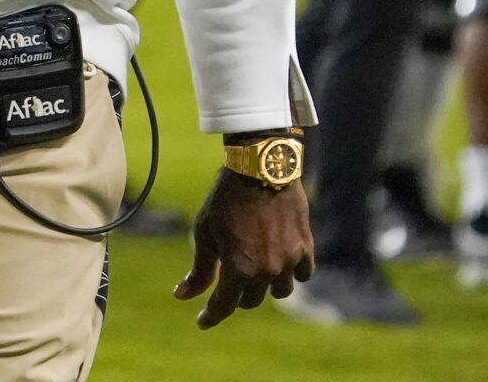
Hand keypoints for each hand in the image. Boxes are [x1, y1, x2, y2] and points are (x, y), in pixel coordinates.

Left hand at [173, 170, 313, 328]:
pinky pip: (304, 273)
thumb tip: (182, 296)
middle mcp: (266, 270)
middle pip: (251, 301)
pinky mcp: (306, 246)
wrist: (260, 167)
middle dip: (237, 296)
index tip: (202, 321)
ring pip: (280, 291)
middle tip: (228, 283)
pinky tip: (281, 263)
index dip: (210, 316)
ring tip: (256, 272)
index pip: (224, 306)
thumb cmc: (226, 199)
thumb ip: (199, 270)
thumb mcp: (205, 233)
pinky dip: (293, 272)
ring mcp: (290, 260)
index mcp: (239, 268)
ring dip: (266, 286)